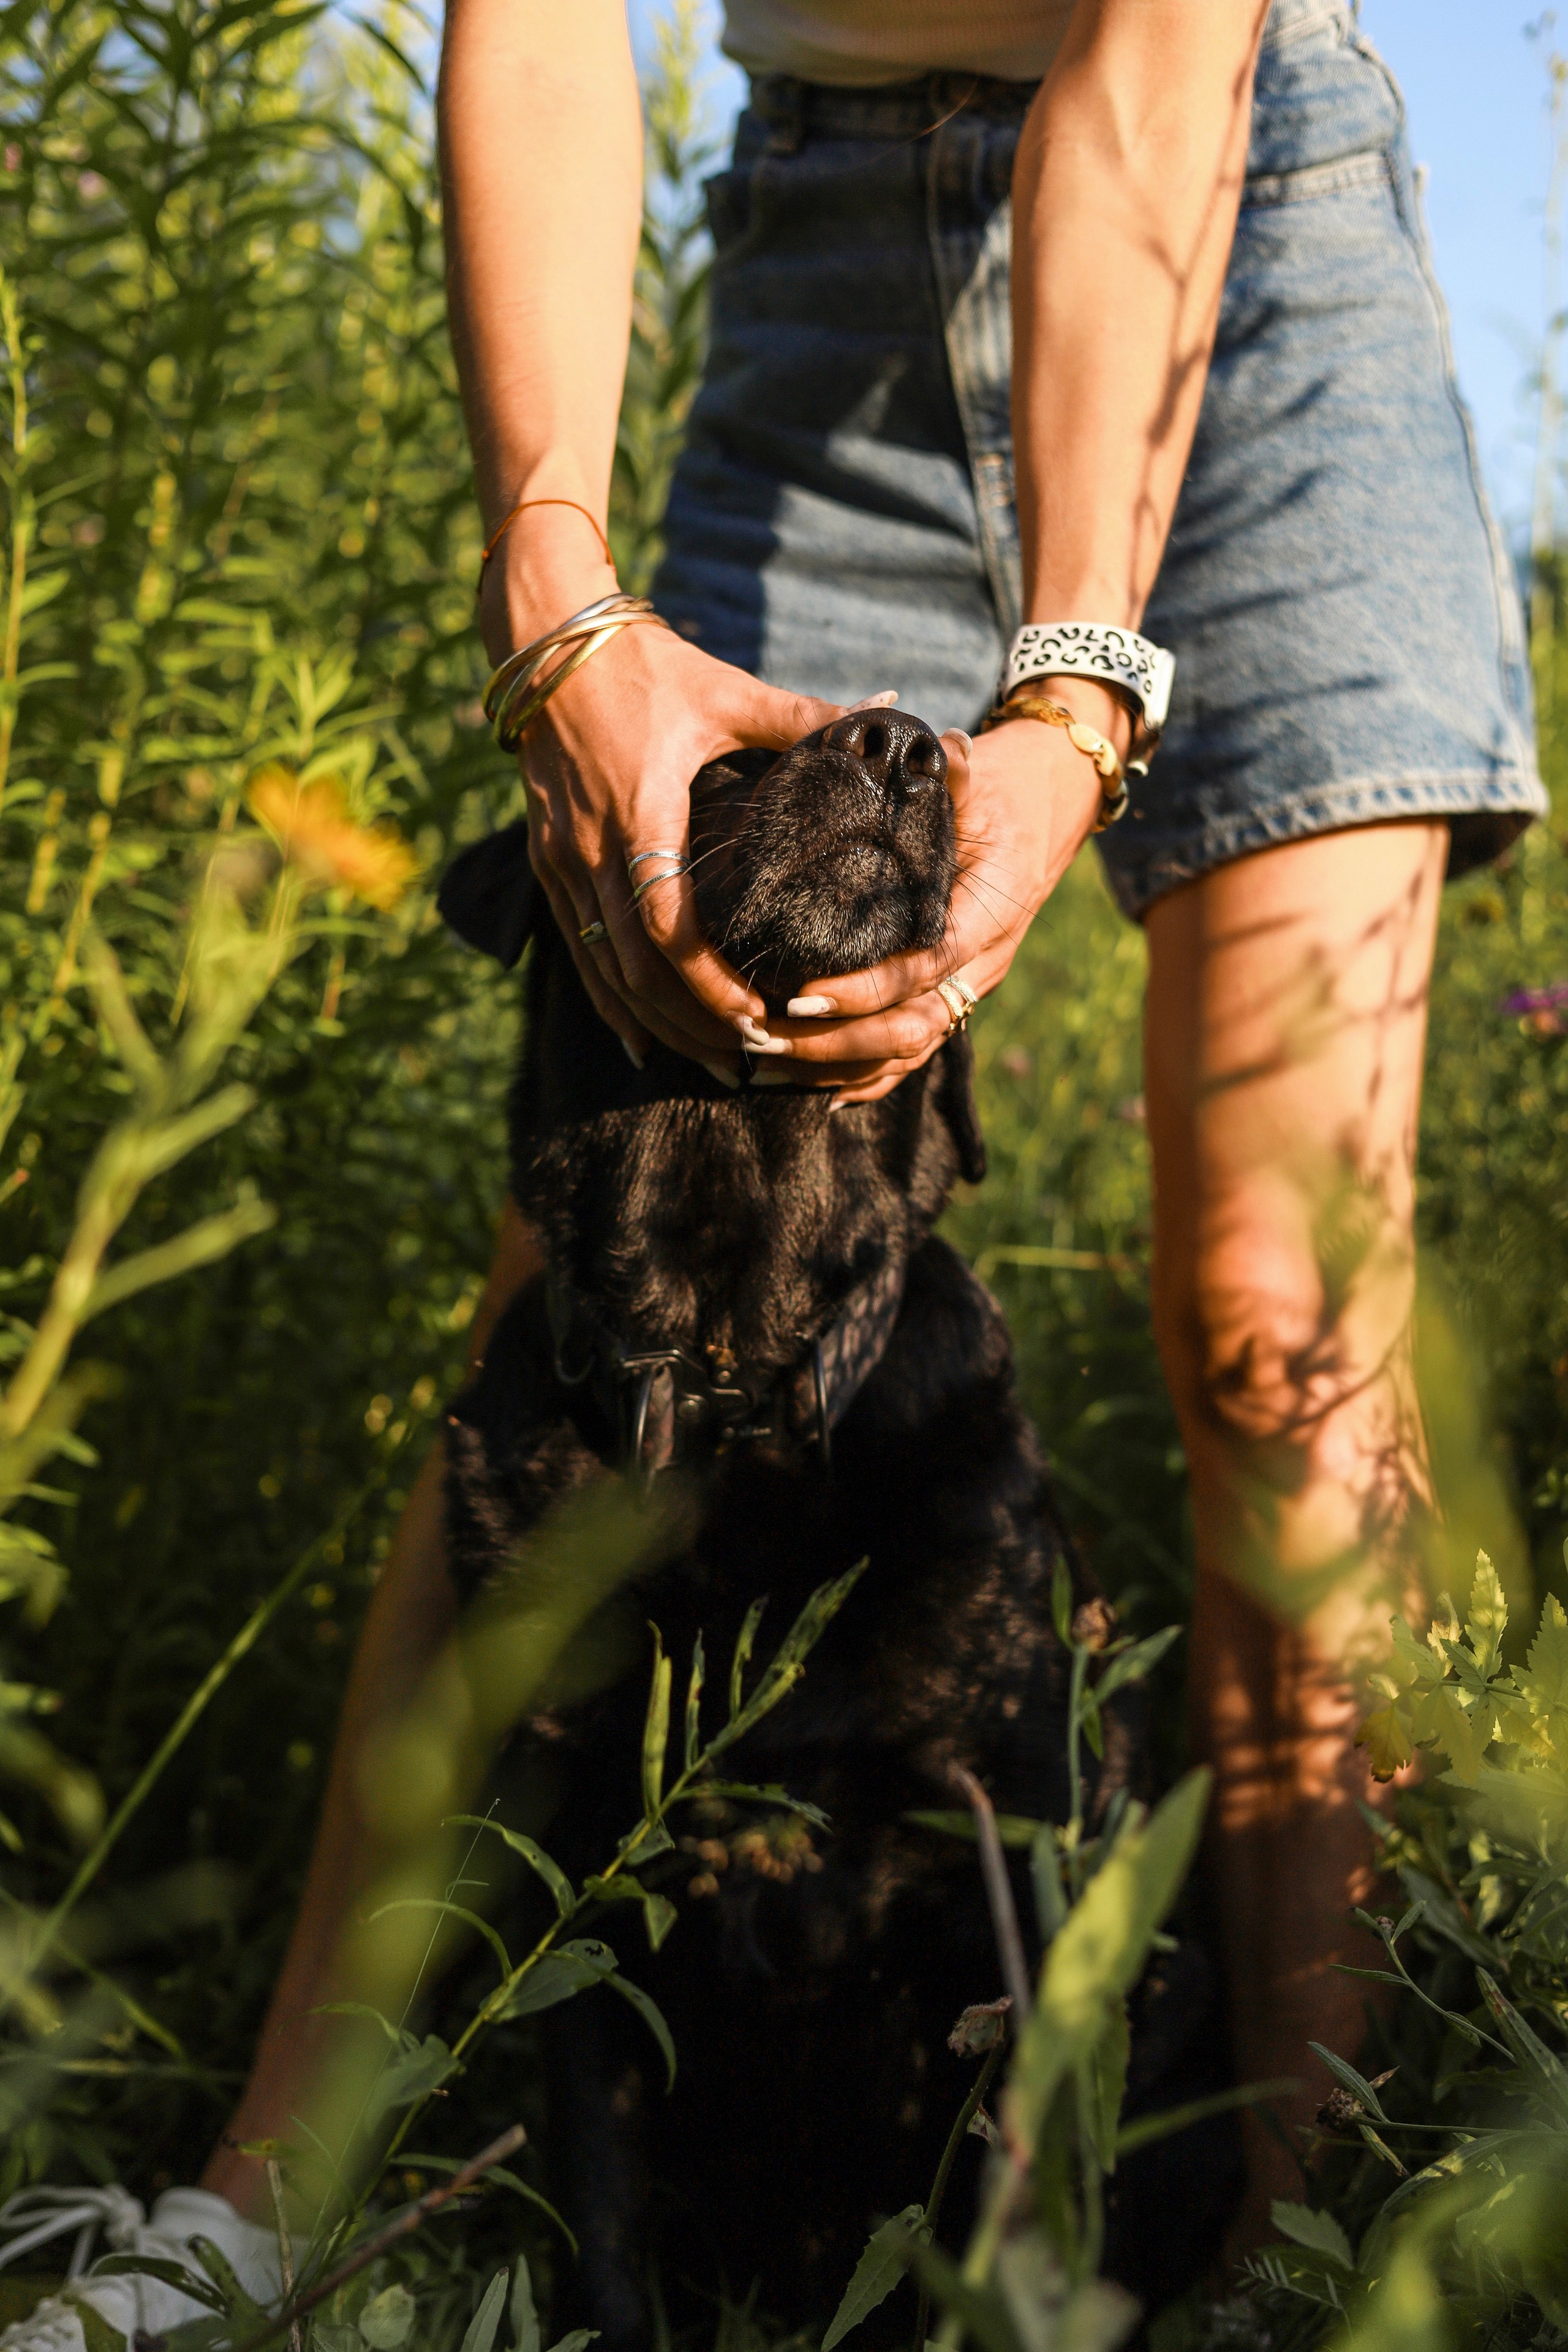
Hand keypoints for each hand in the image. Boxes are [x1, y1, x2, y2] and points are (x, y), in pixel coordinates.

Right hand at [481, 523, 841, 1080]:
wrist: (549, 639)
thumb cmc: (647, 666)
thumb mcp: (726, 692)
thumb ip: (802, 716)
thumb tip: (887, 707)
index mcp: (641, 812)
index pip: (666, 925)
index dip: (707, 982)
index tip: (757, 1015)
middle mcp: (592, 848)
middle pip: (635, 968)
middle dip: (691, 1024)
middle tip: (749, 1062)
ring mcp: (561, 860)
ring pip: (603, 971)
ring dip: (655, 1024)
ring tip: (712, 1065)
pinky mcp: (547, 860)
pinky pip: (578, 949)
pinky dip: (612, 1001)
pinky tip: (642, 1041)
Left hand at [737, 692, 1118, 1101]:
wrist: (1045, 814)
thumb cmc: (1003, 794)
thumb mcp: (985, 779)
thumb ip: (959, 775)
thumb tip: (943, 748)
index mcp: (986, 917)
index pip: (920, 970)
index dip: (864, 991)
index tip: (802, 994)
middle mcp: (979, 966)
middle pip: (910, 1030)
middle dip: (837, 1043)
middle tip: (763, 1036)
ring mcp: (967, 988)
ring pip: (907, 1052)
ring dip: (839, 1067)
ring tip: (766, 1063)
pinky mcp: (950, 997)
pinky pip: (912, 1053)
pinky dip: (868, 1078)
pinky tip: (816, 1090)